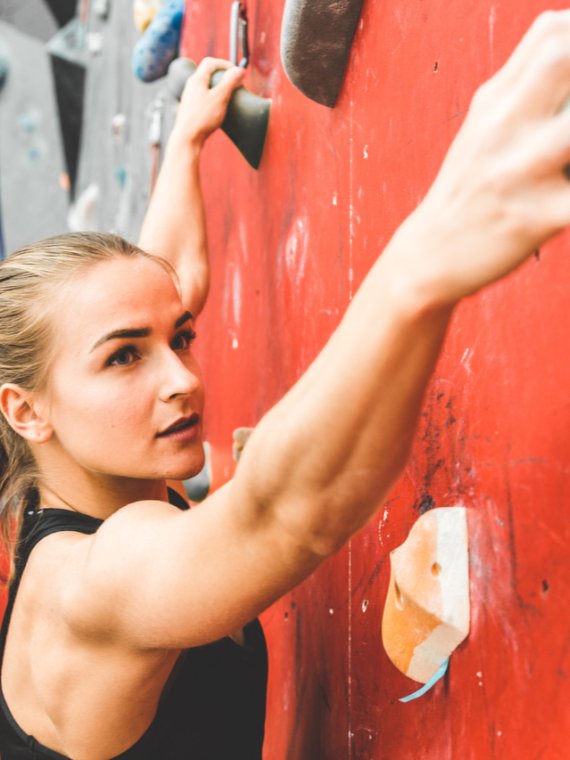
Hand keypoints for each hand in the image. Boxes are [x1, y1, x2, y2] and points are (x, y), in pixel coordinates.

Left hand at [173, 57, 245, 147]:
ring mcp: (189, 98)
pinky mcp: (190, 109)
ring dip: (217, 87)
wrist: (187, 138)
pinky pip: (203, 97)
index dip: (225, 63)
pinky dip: (212, 97)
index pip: (210, 62)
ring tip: (228, 95)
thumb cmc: (202, 118)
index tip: (236, 72)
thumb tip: (239, 69)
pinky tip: (218, 108)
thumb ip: (230, 82)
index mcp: (197, 79)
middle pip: (207, 73)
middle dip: (222, 75)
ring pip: (205, 86)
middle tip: (233, 82)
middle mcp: (191, 86)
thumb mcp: (220, 98)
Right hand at [400, 11, 569, 304]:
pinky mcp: (536, 218)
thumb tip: (568, 46)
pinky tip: (568, 193)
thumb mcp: (484, 127)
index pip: (551, 32)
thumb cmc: (468, 190)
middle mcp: (503, 129)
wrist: (430, 256)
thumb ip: (525, 86)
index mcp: (493, 101)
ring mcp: (519, 173)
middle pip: (561, 58)